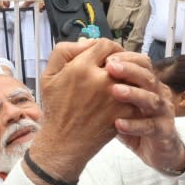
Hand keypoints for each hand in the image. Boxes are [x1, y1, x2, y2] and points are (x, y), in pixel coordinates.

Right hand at [32, 40, 137, 183]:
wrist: (64, 142)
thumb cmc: (56, 109)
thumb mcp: (48, 76)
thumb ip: (64, 52)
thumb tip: (86, 41)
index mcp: (81, 67)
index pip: (104, 44)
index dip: (107, 48)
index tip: (105, 56)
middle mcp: (101, 78)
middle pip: (123, 57)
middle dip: (121, 60)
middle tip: (116, 66)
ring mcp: (115, 95)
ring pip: (133, 74)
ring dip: (130, 74)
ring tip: (122, 79)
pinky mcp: (125, 110)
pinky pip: (136, 93)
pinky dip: (133, 92)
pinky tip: (126, 95)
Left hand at [106, 52, 184, 172]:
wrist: (158, 151)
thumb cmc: (135, 122)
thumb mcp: (120, 103)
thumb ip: (106, 85)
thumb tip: (86, 65)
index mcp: (148, 83)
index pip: (141, 63)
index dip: (125, 58)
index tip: (105, 57)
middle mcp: (158, 94)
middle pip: (148, 76)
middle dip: (129, 70)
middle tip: (109, 67)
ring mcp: (163, 113)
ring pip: (152, 99)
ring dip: (133, 94)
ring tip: (114, 91)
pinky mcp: (164, 132)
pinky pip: (151, 127)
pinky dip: (134, 124)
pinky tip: (118, 124)